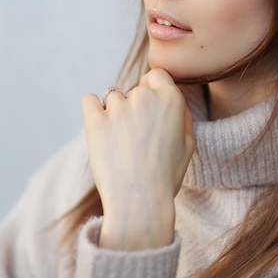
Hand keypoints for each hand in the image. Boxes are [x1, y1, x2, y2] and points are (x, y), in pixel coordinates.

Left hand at [82, 69, 194, 249]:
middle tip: (137, 136)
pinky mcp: (94, 121)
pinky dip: (93, 109)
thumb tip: (171, 99)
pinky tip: (100, 125)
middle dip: (135, 106)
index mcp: (170, 99)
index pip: (156, 75)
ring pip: (113, 97)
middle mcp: (144, 97)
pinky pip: (89, 100)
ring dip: (115, 112)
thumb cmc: (166, 176)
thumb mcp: (188, 144)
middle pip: (135, 89)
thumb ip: (180, 114)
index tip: (150, 111)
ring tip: (121, 142)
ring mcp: (117, 108)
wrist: (139, 202)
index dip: (153, 91)